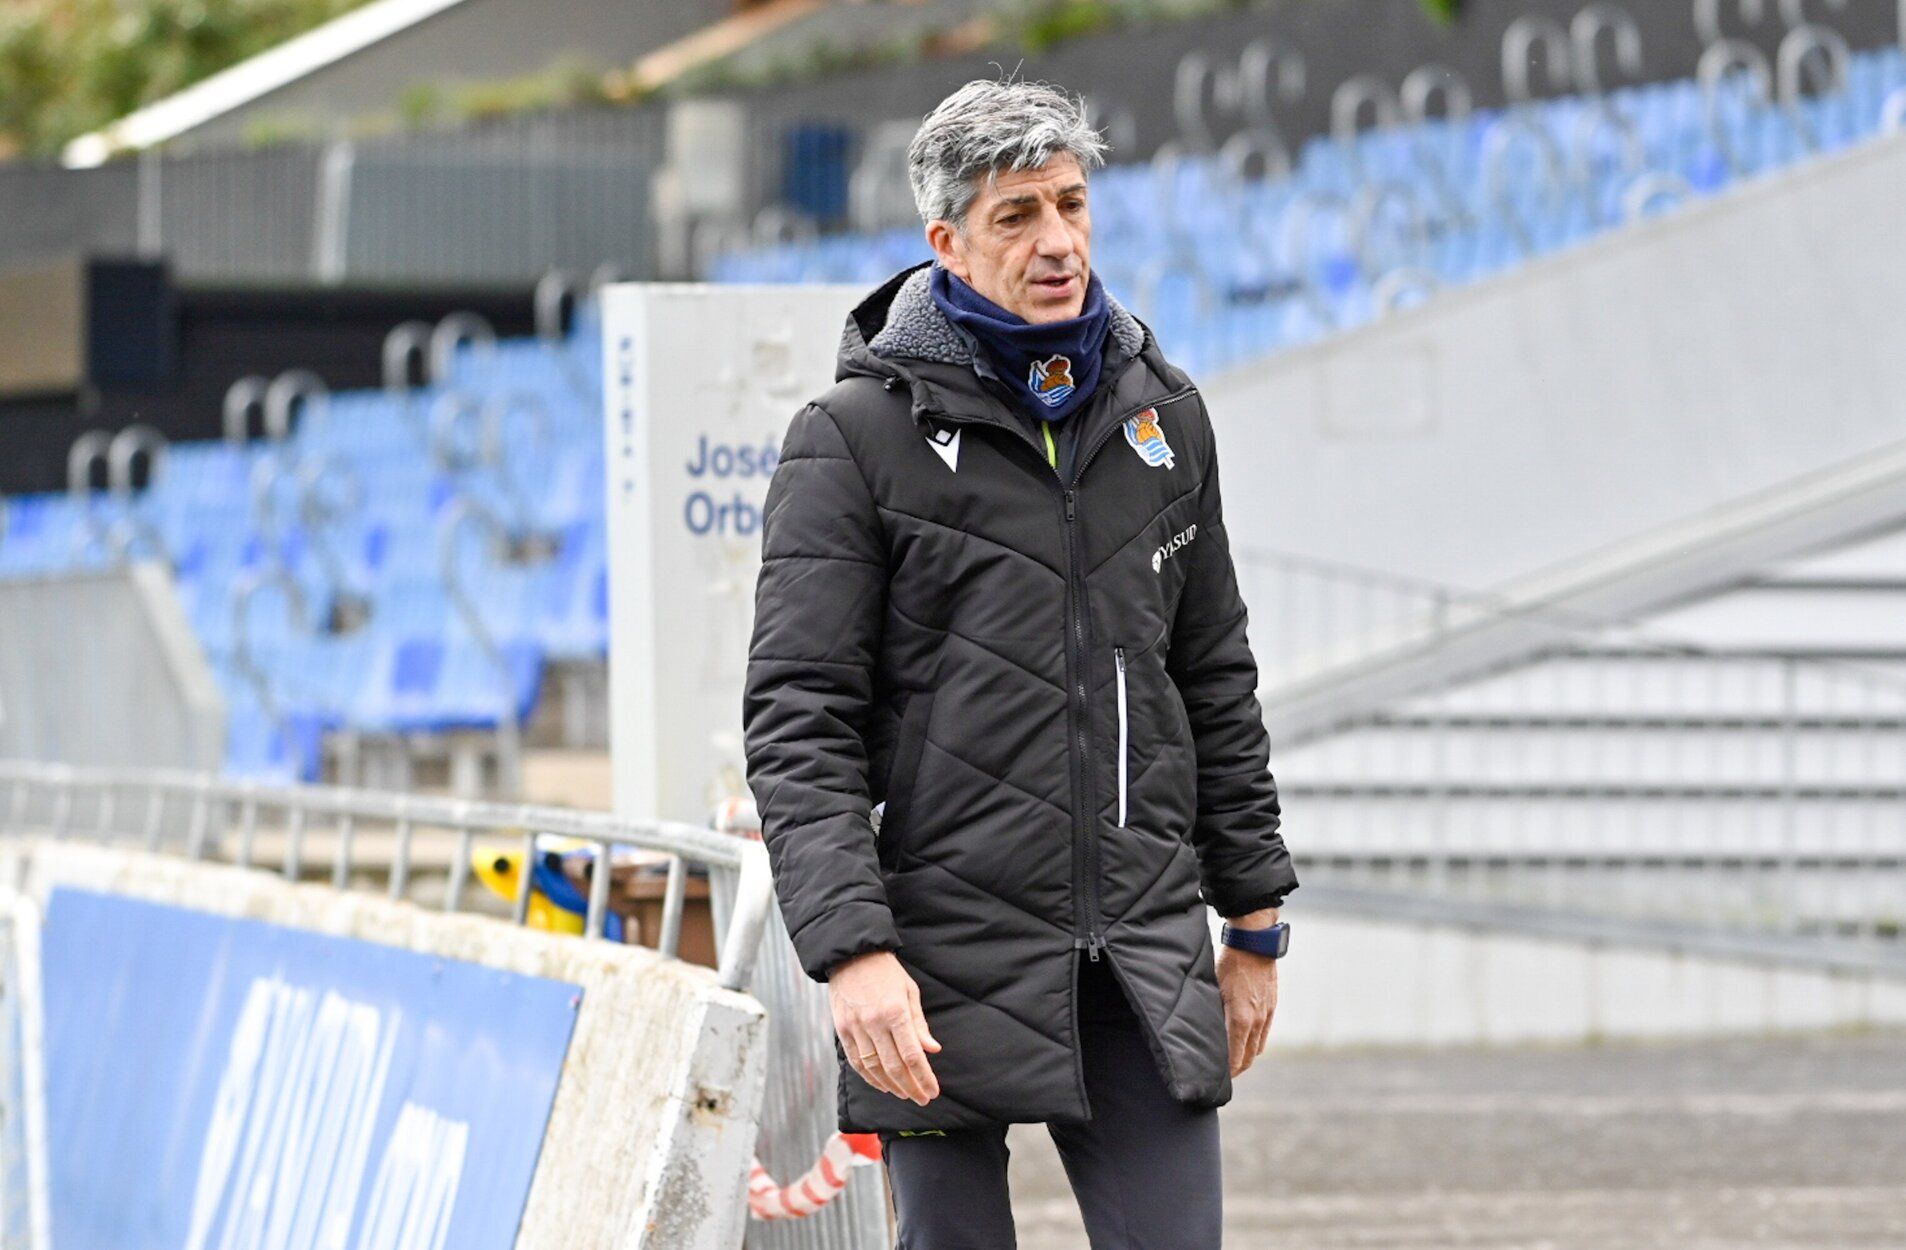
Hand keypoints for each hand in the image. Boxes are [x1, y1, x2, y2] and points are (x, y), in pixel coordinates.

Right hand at [828, 950, 942, 1104]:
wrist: (851, 955)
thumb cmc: (886, 972)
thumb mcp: (909, 991)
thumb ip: (919, 1024)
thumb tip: (932, 1050)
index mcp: (896, 1012)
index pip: (912, 1056)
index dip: (924, 1078)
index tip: (933, 1092)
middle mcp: (875, 1023)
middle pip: (894, 1067)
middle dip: (911, 1087)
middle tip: (922, 1099)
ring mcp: (855, 1027)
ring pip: (874, 1068)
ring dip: (891, 1086)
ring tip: (905, 1094)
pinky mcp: (842, 1029)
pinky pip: (856, 1061)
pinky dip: (869, 1077)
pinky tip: (882, 1085)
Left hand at [1214, 908, 1279, 1077]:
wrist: (1255, 944)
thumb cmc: (1230, 963)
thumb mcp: (1213, 987)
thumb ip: (1212, 1013)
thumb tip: (1204, 1032)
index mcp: (1240, 1019)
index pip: (1235, 1058)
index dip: (1227, 1072)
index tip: (1216, 1079)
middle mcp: (1256, 1021)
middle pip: (1248, 1058)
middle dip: (1236, 1069)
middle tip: (1223, 1075)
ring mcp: (1267, 1015)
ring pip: (1258, 1048)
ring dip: (1246, 1057)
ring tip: (1233, 1060)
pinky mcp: (1272, 1007)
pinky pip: (1264, 1034)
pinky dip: (1255, 1043)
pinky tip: (1245, 1041)